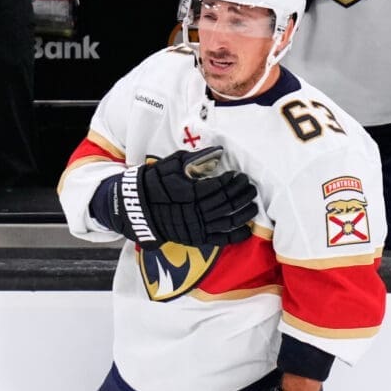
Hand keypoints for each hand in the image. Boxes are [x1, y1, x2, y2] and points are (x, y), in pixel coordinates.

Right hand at [108, 146, 257, 248]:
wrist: (138, 208)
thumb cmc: (155, 183)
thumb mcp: (171, 164)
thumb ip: (195, 159)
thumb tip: (217, 152)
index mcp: (190, 192)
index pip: (218, 187)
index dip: (231, 181)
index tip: (238, 175)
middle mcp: (195, 211)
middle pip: (226, 203)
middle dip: (241, 193)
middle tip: (249, 186)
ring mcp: (196, 227)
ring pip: (227, 220)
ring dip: (243, 212)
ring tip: (253, 203)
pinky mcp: (196, 238)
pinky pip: (220, 239)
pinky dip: (235, 235)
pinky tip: (247, 228)